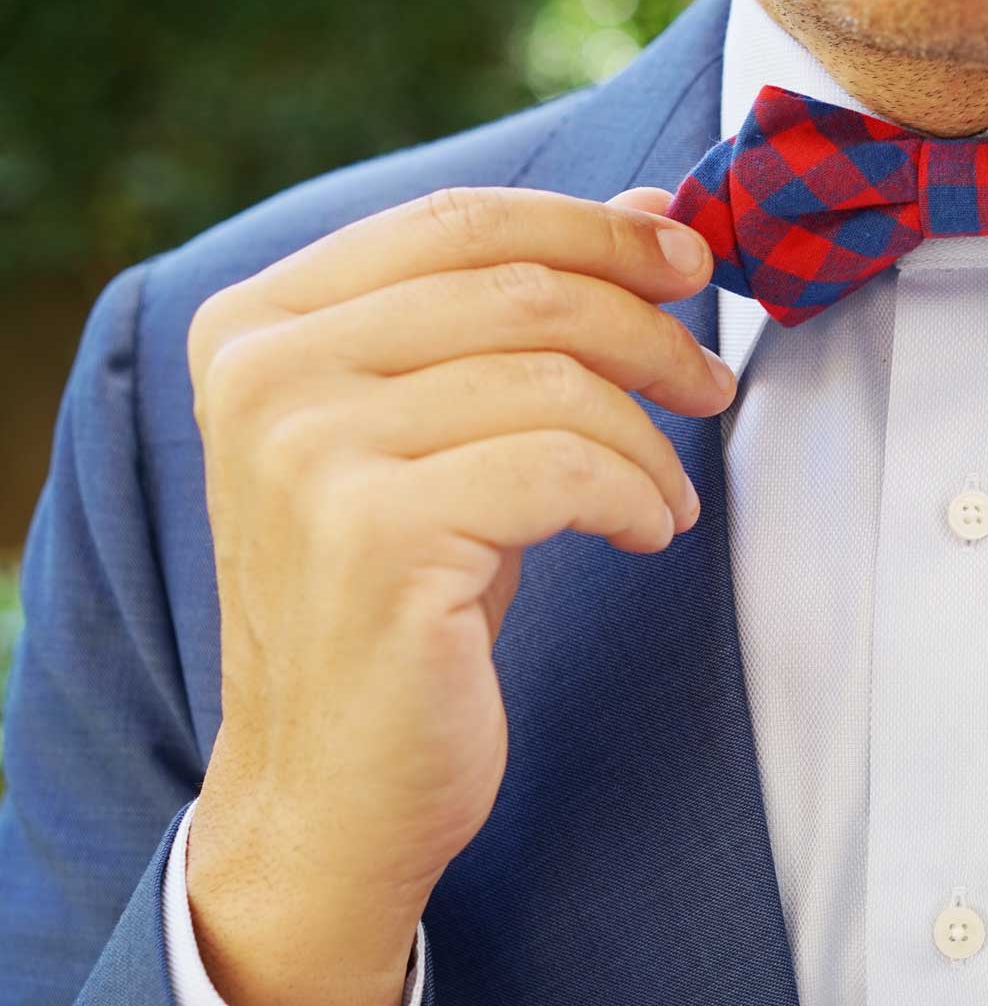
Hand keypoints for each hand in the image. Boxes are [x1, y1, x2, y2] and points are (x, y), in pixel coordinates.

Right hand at [182, 185, 727, 1005]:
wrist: (329, 789)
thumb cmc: (399, 606)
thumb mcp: (438, 439)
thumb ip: (509, 325)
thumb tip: (651, 215)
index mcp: (259, 326)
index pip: (457, 220)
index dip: (595, 227)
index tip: (689, 256)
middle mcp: (267, 373)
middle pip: (520, 287)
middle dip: (649, 327)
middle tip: (710, 380)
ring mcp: (309, 452)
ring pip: (554, 379)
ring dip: (649, 434)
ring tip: (668, 493)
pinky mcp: (374, 536)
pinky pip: (564, 468)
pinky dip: (636, 495)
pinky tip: (647, 530)